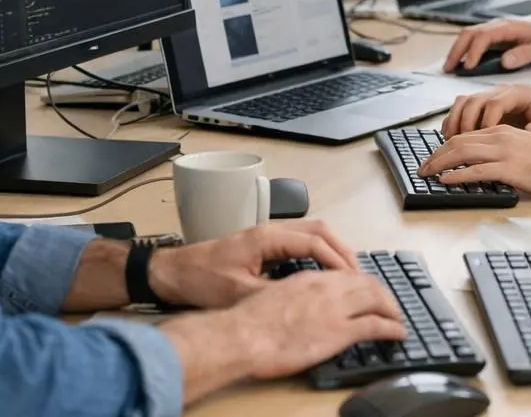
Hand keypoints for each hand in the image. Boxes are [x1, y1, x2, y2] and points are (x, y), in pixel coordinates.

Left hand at [148, 219, 356, 309]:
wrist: (173, 272)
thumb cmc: (201, 280)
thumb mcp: (239, 294)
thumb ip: (273, 294)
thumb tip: (304, 300)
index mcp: (266, 237)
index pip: (313, 240)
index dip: (335, 259)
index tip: (351, 277)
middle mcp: (270, 229)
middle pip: (318, 228)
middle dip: (341, 249)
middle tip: (357, 273)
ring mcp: (267, 233)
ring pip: (310, 230)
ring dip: (331, 247)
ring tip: (346, 271)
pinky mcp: (263, 242)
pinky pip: (300, 238)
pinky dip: (318, 249)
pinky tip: (322, 268)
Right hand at [227, 270, 405, 380]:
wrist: (242, 335)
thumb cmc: (247, 321)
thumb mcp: (271, 297)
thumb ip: (290, 296)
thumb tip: (296, 306)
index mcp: (310, 279)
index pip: (345, 274)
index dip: (361, 282)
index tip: (367, 290)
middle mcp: (327, 288)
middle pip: (367, 283)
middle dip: (382, 293)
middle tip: (389, 304)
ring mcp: (336, 308)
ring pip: (376, 299)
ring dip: (391, 308)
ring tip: (397, 317)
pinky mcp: (340, 331)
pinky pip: (376, 326)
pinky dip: (392, 328)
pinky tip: (398, 333)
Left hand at [418, 125, 530, 196]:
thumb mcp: (521, 149)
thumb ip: (501, 153)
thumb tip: (479, 166)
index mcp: (502, 131)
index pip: (464, 136)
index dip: (443, 148)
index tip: (432, 160)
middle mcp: (500, 137)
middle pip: (457, 142)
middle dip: (435, 155)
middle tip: (422, 168)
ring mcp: (505, 152)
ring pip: (462, 153)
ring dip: (439, 164)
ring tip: (426, 174)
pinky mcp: (511, 168)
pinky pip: (477, 171)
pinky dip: (458, 175)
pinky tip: (445, 180)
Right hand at [441, 83, 530, 138]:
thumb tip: (530, 132)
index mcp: (518, 94)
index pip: (496, 103)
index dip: (486, 121)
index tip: (483, 139)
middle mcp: (500, 91)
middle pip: (474, 100)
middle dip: (465, 122)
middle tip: (460, 144)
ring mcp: (489, 95)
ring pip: (463, 102)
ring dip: (454, 121)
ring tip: (449, 141)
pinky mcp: (483, 104)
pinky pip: (461, 107)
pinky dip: (453, 121)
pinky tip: (450, 138)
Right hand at [444, 14, 530, 72]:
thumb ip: (524, 55)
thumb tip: (504, 62)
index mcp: (509, 28)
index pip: (485, 36)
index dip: (475, 51)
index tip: (469, 67)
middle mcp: (497, 25)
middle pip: (470, 33)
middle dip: (457, 50)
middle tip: (448, 69)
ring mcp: (492, 29)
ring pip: (468, 35)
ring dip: (456, 50)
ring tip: (448, 68)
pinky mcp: (490, 35)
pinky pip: (472, 40)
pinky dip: (462, 50)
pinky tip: (458, 63)